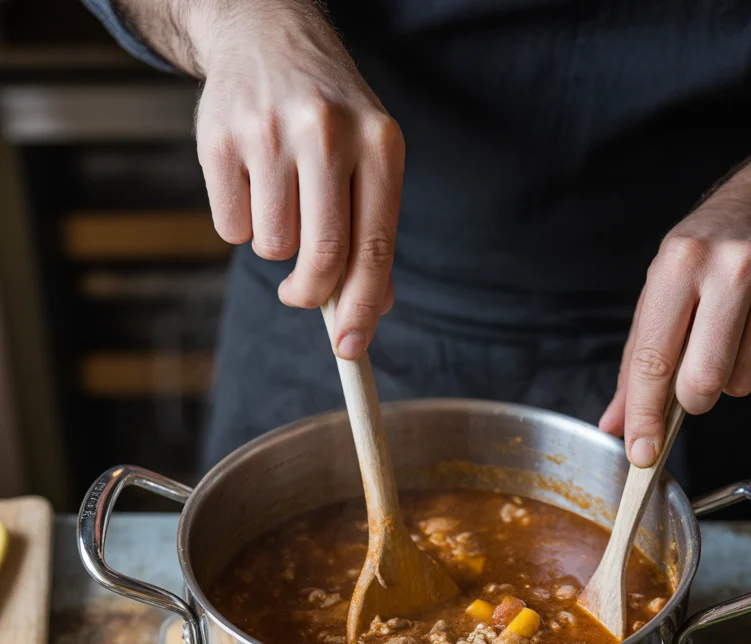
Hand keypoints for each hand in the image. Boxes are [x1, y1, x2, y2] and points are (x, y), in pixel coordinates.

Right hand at [192, 1, 403, 358]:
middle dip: (311, 293)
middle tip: (301, 296)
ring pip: (272, 246)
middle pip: (322, 257)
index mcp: (379, 143)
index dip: (363, 308)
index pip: (375, 248)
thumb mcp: (369, 159)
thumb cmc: (330, 117)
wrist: (268, 35)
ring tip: (281, 201)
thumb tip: (372, 309)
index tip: (351, 347)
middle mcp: (327, 132)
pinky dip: (240, 224)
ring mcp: (268, 132)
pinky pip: (230, 227)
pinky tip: (251, 182)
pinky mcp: (218, 138)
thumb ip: (374, 233)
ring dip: (275, 246)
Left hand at [599, 192, 750, 466]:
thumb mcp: (656, 299)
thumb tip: (617, 426)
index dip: (645, 415)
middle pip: (704, 380)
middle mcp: (735, 266)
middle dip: (690, 399)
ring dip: (727, 380)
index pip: (655, 359)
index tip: (641, 453)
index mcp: (681, 262)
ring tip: (726, 340)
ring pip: (743, 383)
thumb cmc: (699, 265)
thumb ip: (634, 367)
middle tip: (690, 381)